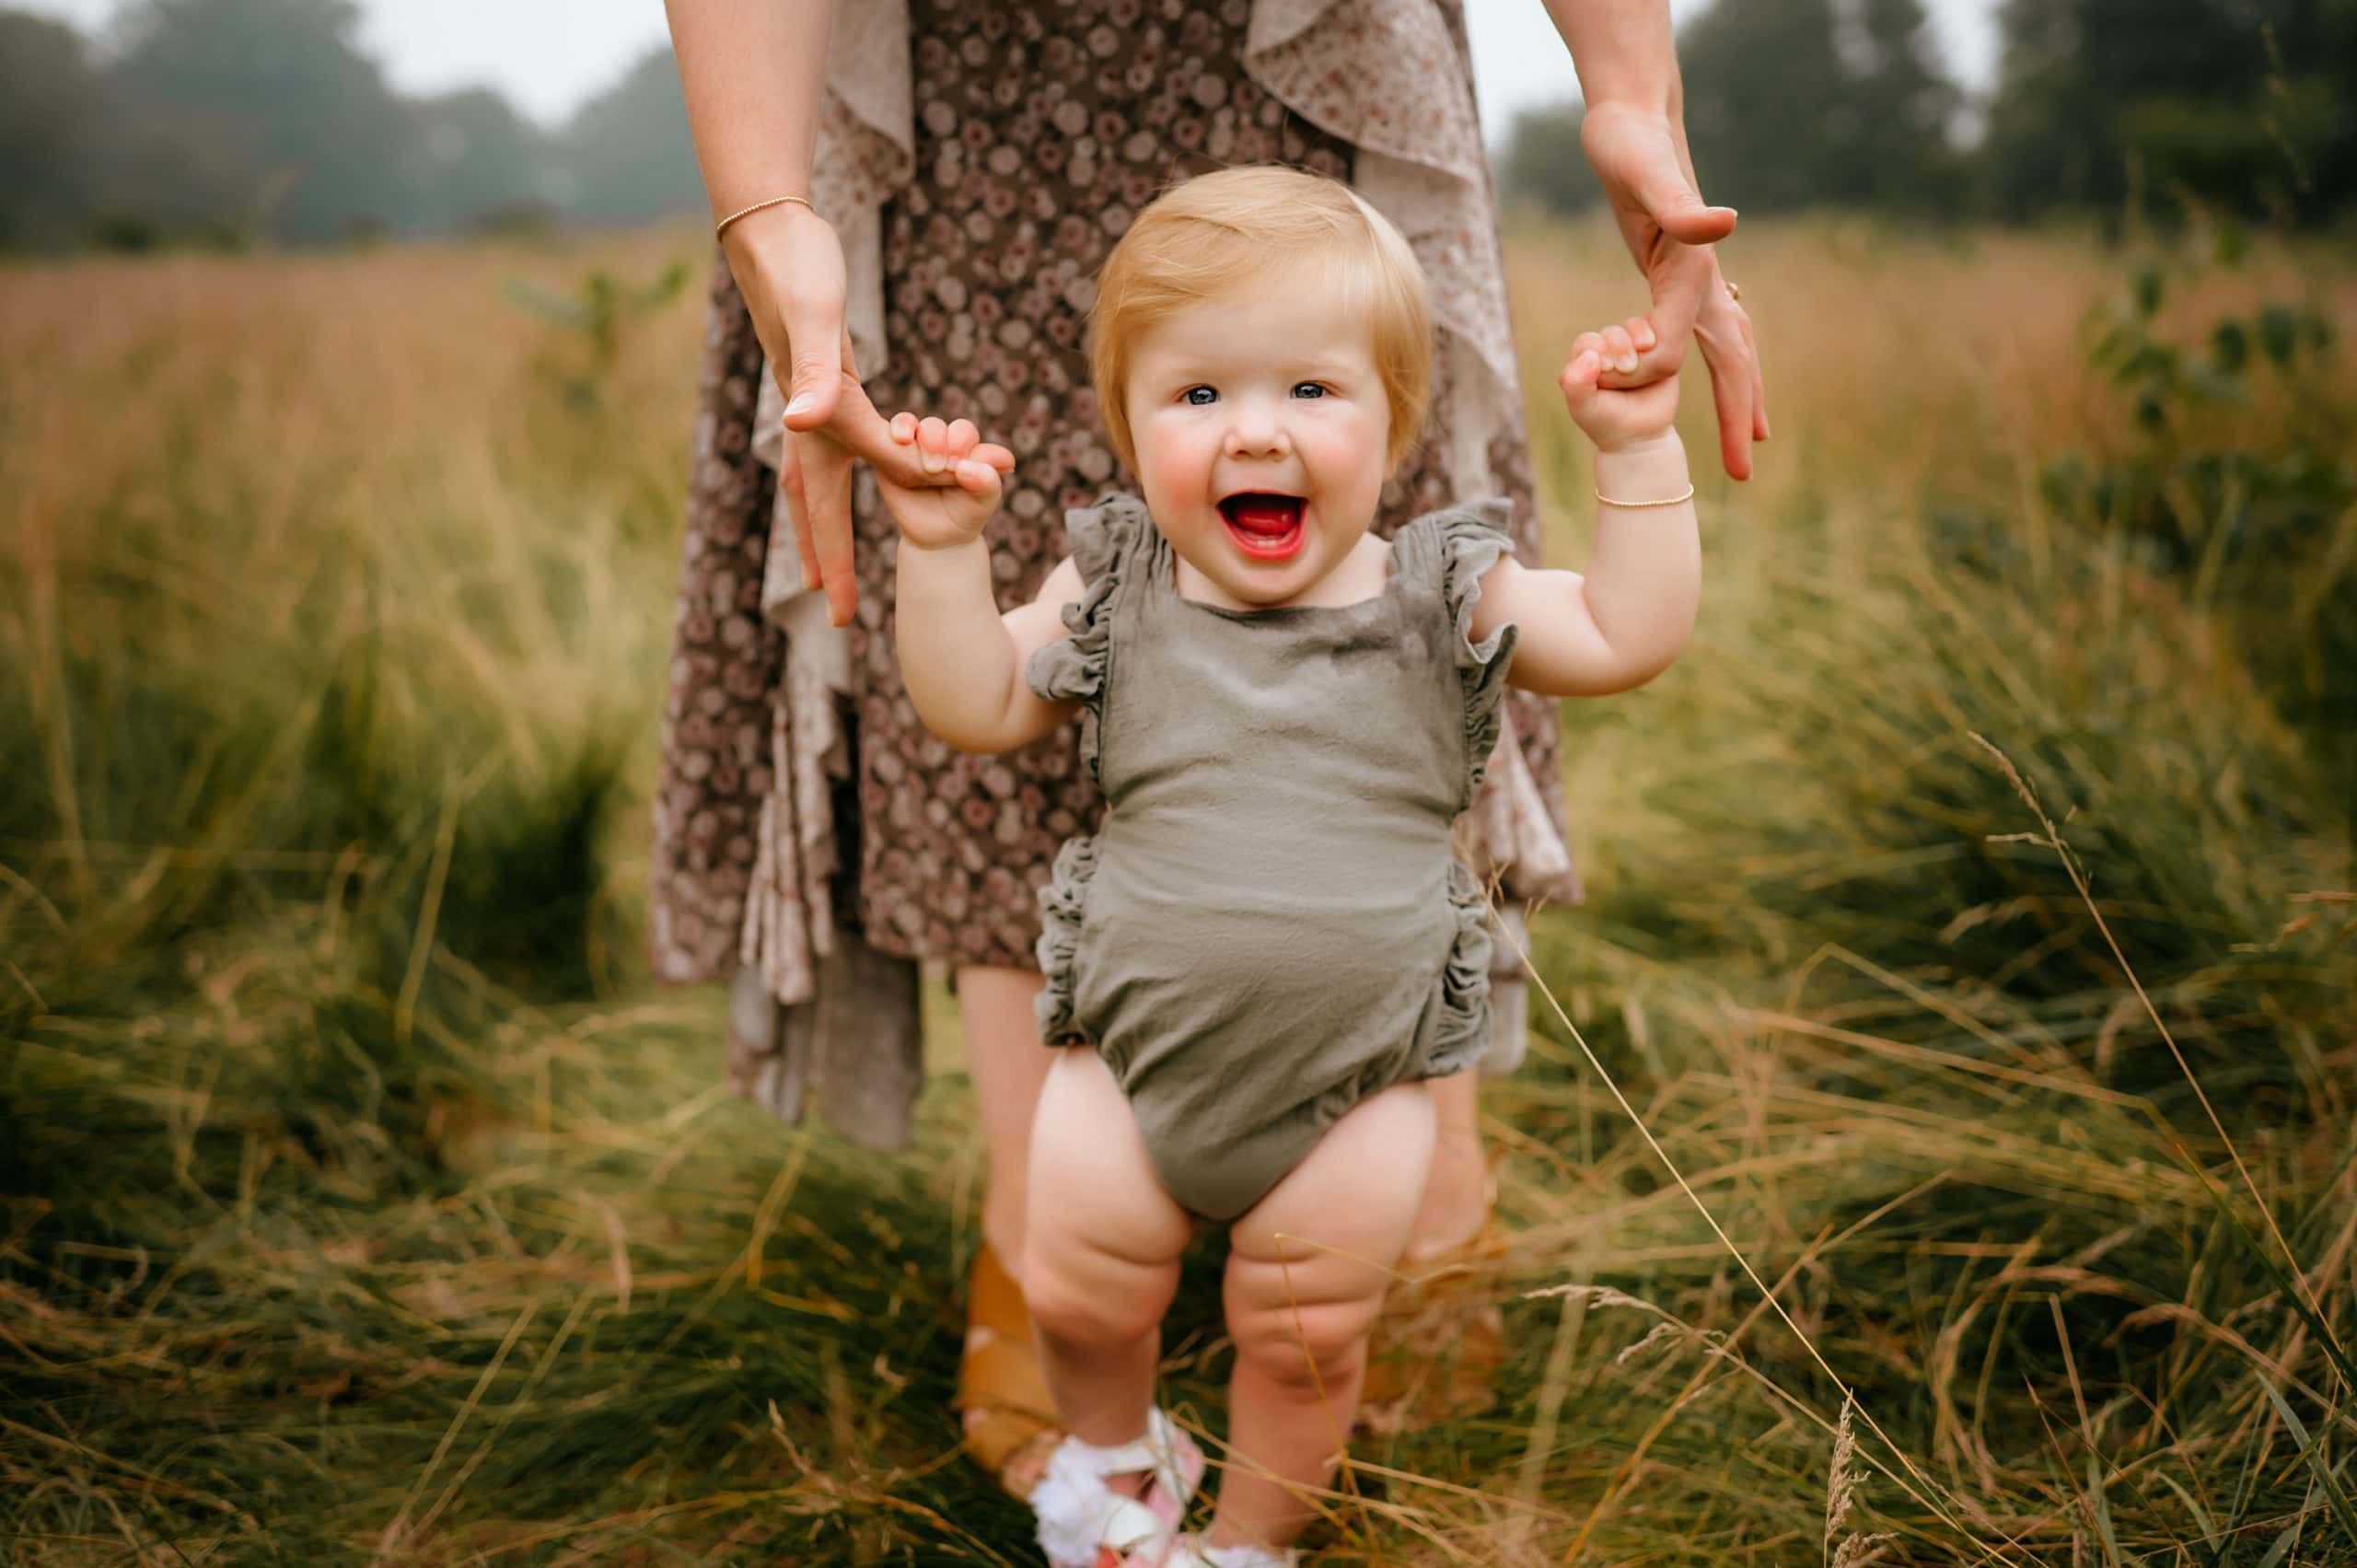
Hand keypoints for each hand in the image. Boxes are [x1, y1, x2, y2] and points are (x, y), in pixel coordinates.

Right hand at [724, 203, 1010, 622]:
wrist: (769, 225)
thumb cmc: (794, 264)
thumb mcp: (812, 314)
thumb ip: (812, 371)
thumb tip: (799, 424)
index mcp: (815, 414)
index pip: (843, 495)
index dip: (845, 555)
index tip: (843, 612)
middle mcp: (809, 418)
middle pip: (817, 505)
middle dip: (827, 560)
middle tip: (837, 613)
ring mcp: (811, 402)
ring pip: (819, 480)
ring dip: (825, 526)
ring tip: (826, 570)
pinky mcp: (819, 380)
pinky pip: (834, 445)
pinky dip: (838, 473)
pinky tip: (852, 476)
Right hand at [875, 413, 1008, 550]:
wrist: (937, 537)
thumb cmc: (965, 513)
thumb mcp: (984, 501)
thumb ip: (987, 482)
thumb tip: (966, 467)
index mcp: (965, 446)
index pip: (962, 432)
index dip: (960, 443)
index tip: (959, 468)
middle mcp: (939, 440)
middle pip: (934, 426)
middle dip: (935, 443)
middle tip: (936, 469)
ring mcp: (913, 445)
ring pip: (908, 424)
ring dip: (911, 434)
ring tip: (913, 459)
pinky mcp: (888, 451)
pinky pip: (888, 434)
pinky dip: (895, 430)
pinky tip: (900, 439)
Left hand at [1560, 322, 1680, 454]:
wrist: (1641, 436)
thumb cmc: (1606, 422)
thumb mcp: (1583, 407)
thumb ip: (1575, 382)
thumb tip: (1590, 354)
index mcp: (1585, 361)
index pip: (1588, 341)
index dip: (1596, 350)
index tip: (1605, 371)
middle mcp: (1608, 352)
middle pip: (1611, 332)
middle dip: (1618, 347)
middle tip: (1626, 369)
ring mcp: (1633, 350)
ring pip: (1633, 326)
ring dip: (1636, 340)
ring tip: (1639, 364)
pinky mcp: (1656, 350)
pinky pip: (1656, 329)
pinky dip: (1653, 337)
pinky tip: (1652, 351)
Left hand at [1579, 102, 1768, 480]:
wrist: (1633, 116)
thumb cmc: (1629, 140)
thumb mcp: (1644, 169)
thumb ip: (1680, 202)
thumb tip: (1725, 222)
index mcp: (1692, 270)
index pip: (1676, 347)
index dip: (1647, 376)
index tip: (1614, 391)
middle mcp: (1703, 279)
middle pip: (1734, 359)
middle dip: (1740, 415)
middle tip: (1746, 471)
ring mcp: (1695, 279)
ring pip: (1727, 349)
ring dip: (1739, 396)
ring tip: (1753, 437)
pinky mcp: (1679, 274)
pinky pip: (1700, 334)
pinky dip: (1712, 363)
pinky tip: (1705, 376)